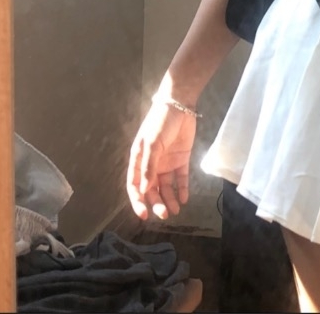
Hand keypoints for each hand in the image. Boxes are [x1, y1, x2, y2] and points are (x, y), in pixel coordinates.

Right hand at [126, 100, 197, 221]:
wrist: (180, 104)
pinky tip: (184, 199)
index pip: (135, 185)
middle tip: (164, 214)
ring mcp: (167, 162)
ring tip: (175, 210)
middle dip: (156, 203)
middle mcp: (152, 163)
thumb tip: (144, 190)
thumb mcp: (152, 143)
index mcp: (139, 159)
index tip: (144, 215)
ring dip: (169, 199)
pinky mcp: (181, 159)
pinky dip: (182, 189)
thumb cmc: (160, 122)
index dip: (138, 200)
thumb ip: (148, 167)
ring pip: (166, 186)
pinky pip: (180, 178)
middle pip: (152, 189)